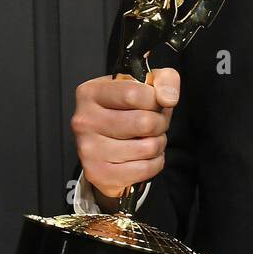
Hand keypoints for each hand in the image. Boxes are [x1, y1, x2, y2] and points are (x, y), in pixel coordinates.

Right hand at [71, 67, 179, 202]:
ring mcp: (88, 149)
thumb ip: (164, 80)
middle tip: (155, 124)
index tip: (155, 103)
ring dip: (158, 144)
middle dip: (160, 124)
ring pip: (147, 147)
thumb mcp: (146, 85)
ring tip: (148, 139)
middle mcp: (84, 120)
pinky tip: (145, 156)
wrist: (108, 144)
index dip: (155, 100)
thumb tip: (168, 98)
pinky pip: (144, 169)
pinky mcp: (98, 173)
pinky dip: (155, 163)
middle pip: (143, 122)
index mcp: (91, 92)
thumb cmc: (127, 110)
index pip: (134, 93)